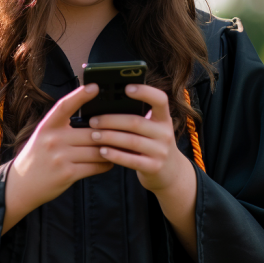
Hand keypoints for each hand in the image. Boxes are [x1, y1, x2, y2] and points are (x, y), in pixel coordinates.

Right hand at [2, 84, 112, 233]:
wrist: (21, 184)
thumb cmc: (38, 156)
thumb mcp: (44, 135)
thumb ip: (64, 127)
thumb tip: (95, 120)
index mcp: (47, 126)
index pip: (64, 106)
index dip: (80, 95)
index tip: (95, 87)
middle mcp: (53, 139)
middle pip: (91, 133)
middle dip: (110, 133)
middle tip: (126, 128)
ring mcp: (60, 157)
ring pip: (97, 150)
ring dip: (112, 150)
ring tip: (121, 147)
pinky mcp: (67, 174)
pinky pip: (96, 167)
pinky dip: (107, 164)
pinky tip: (111, 161)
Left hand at [88, 83, 198, 258]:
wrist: (171, 174)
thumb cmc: (152, 144)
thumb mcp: (152, 129)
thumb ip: (136, 117)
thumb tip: (105, 105)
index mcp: (163, 118)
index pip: (160, 99)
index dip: (145, 92)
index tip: (126, 88)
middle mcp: (165, 133)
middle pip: (136, 122)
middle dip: (111, 120)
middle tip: (93, 120)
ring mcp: (161, 151)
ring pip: (131, 141)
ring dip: (109, 137)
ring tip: (93, 135)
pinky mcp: (154, 167)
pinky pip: (131, 160)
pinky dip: (115, 155)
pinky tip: (102, 151)